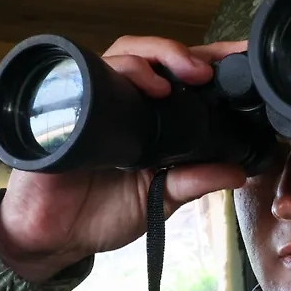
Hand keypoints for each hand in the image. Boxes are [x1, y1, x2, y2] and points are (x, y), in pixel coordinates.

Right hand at [0, 36, 247, 282]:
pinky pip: (84, 78)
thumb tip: (238, 172)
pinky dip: (108, 75)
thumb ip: (194, 181)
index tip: (238, 58)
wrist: (52, 238)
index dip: (206, 60)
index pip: (178, 74)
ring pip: (120, 55)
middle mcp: (122, 101)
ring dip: (148, 59)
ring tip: (172, 80)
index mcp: (148, 117)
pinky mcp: (65, 111)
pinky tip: (130, 85)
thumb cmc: (100, 213)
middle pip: (150, 54)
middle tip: (205, 70)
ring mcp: (92, 101)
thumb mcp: (159, 198)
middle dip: (181, 52)